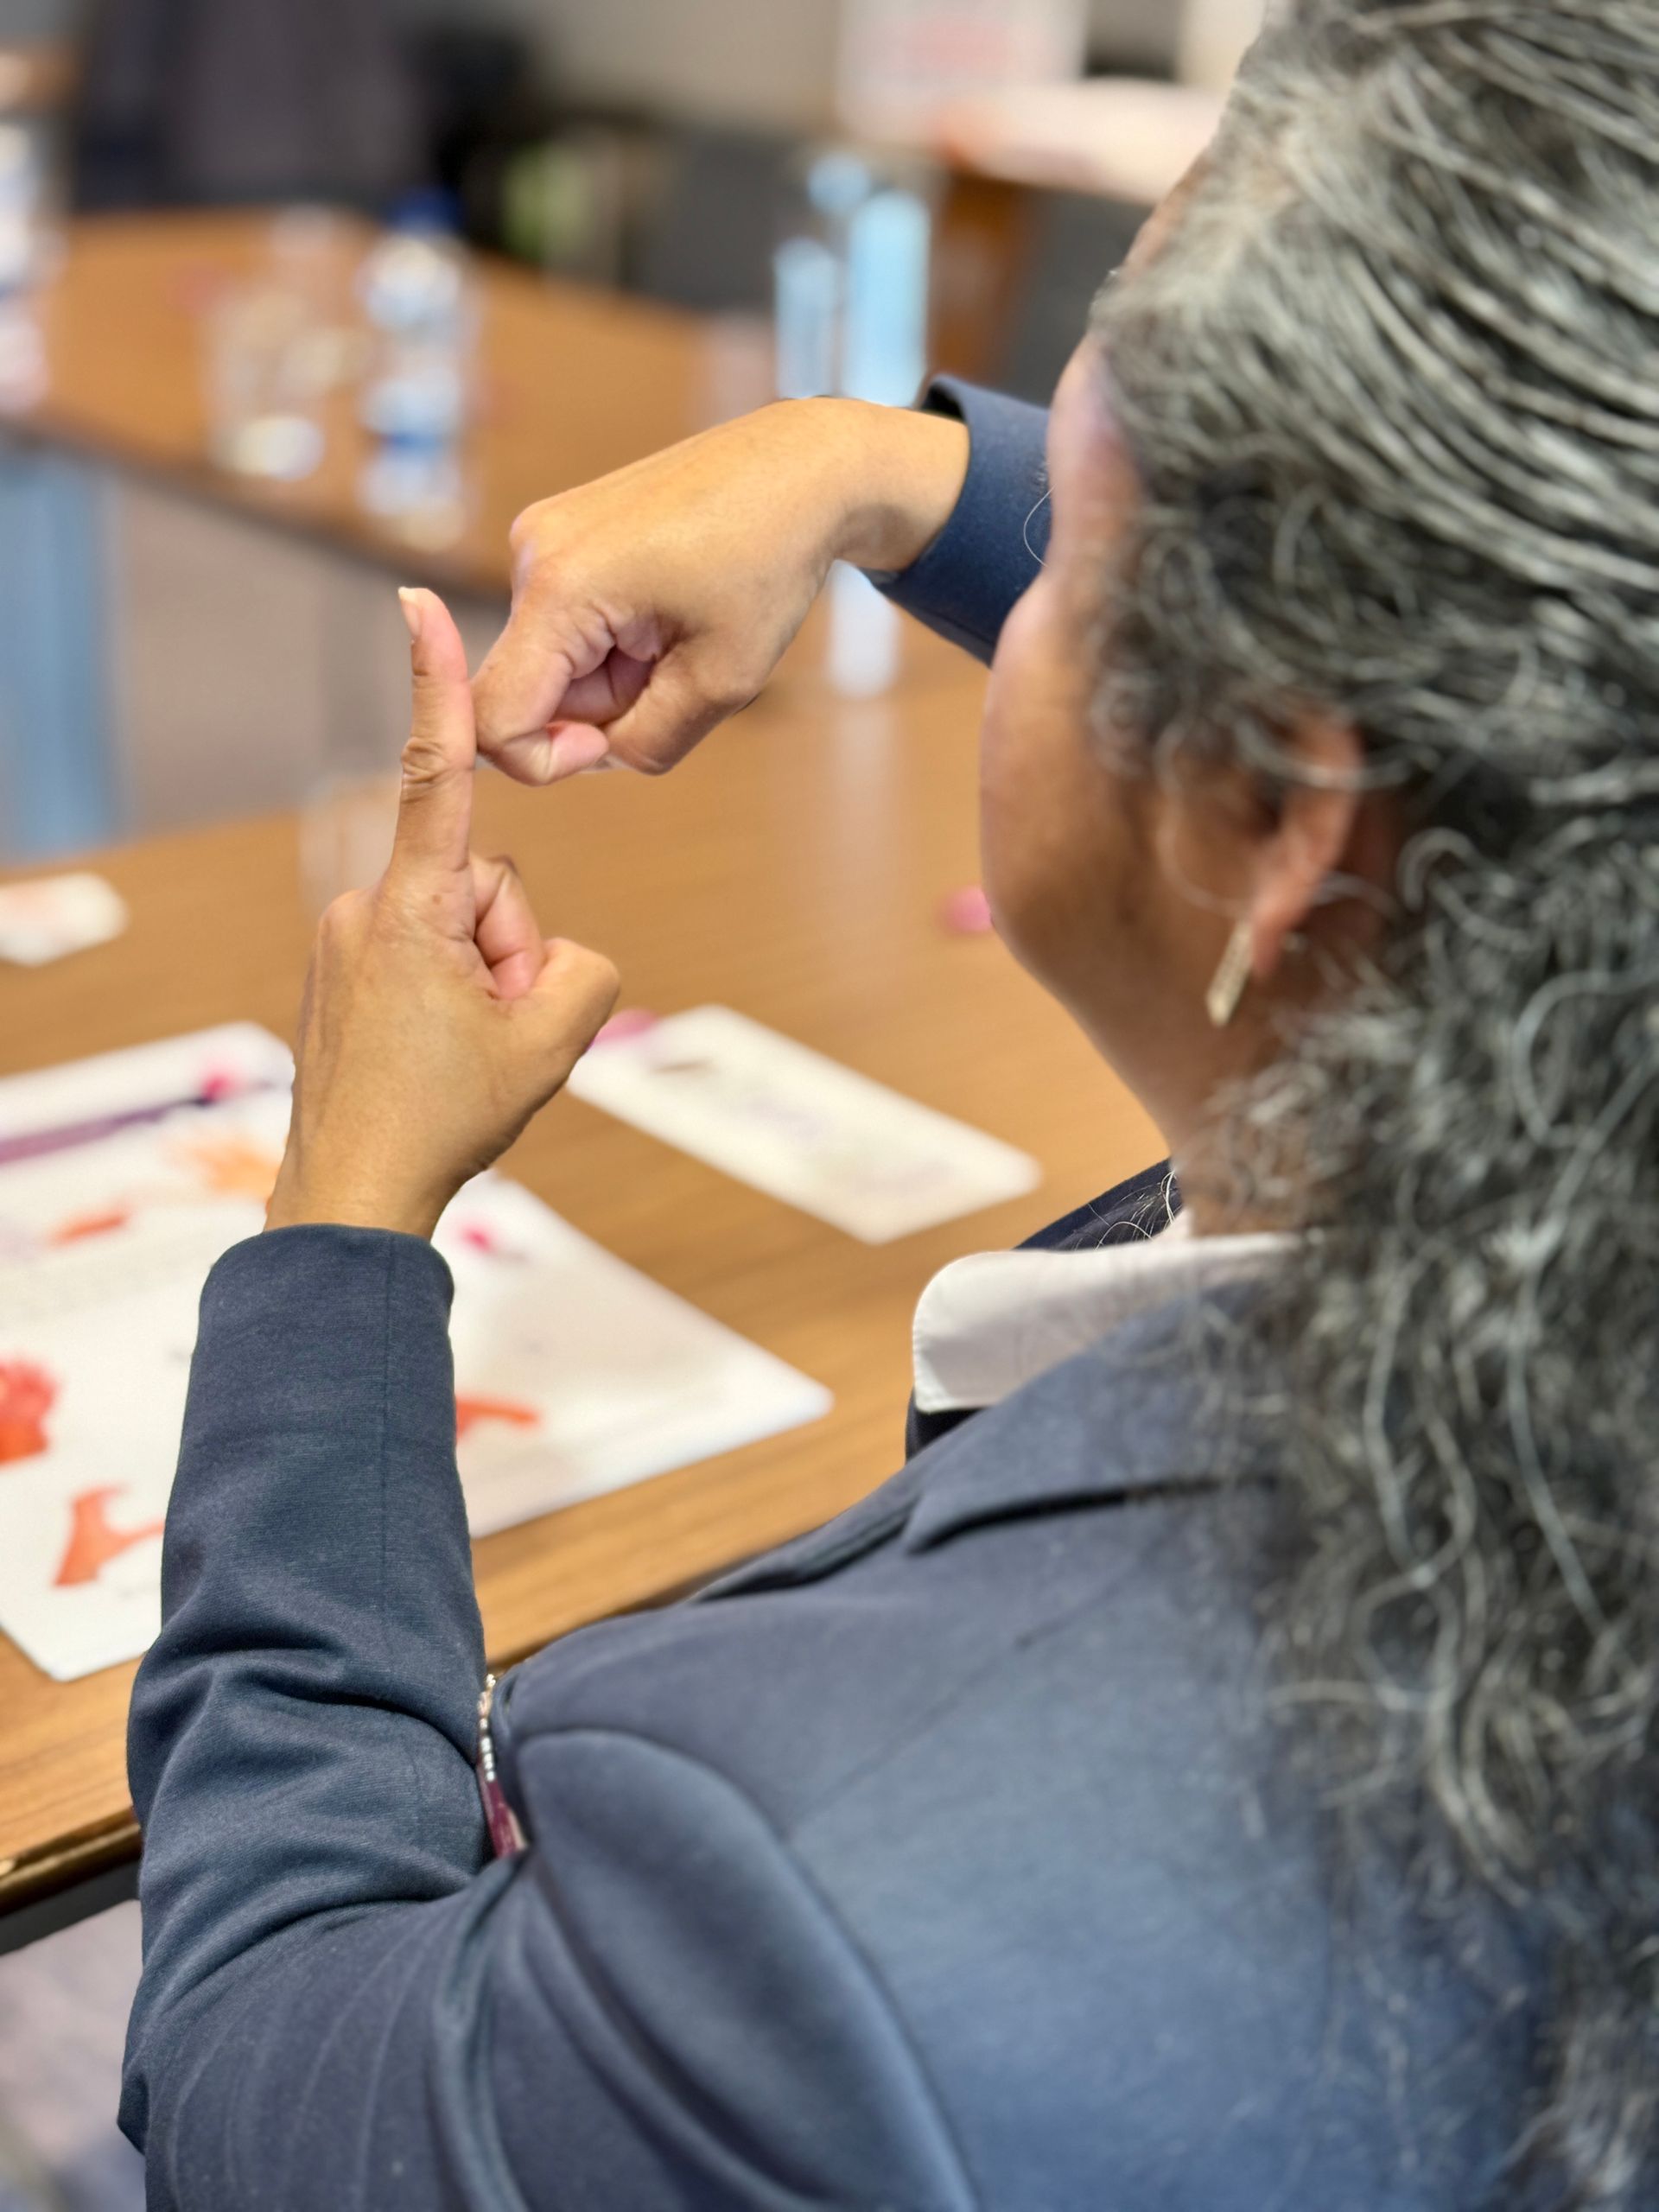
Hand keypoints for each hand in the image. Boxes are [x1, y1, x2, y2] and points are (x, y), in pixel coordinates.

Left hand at [266, 590, 619, 1240]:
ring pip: (464, 929)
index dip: (438, 682)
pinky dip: (451, 997)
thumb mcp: (552, 1043)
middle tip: (493, 1034)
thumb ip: (584, 969)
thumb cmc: (443, 1119)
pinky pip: (429, 958)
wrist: (353, 1195)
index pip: (440, 775)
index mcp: (412, 907)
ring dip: (484, 984)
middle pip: (492, 890)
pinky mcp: (344, 971)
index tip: (418, 601)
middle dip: (511, 955)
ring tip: (462, 1054)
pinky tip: (436, 1057)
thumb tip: (553, 956)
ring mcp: (349, 941)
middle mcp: (367, 906)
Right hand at [471, 397, 969, 784]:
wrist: (797, 470)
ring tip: (674, 632)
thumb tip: (592, 757)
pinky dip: (609, 644)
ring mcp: (540, 535)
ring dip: (609, 676)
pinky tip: (662, 611)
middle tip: (673, 671)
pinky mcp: (558, 532)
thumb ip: (644, 743)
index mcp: (561, 586)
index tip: (614, 743)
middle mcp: (531, 551)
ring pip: (549, 663)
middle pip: (527, 692)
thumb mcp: (721, 682)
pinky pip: (563, 627)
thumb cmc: (768, 564)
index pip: (495, 720)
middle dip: (596, 710)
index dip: (547, 760)